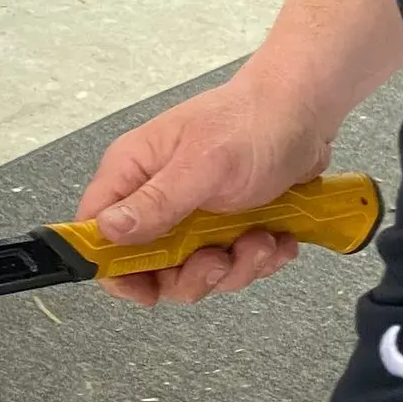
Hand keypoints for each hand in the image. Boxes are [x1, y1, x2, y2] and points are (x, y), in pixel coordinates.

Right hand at [76, 70, 334, 306]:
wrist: (306, 113)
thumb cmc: (252, 123)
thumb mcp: (202, 165)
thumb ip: (155, 202)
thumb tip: (106, 230)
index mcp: (133, 173)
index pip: (96, 232)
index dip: (115, 269)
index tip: (149, 289)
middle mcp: (155, 198)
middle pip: (150, 268)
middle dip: (194, 274)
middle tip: (221, 257)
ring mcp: (190, 217)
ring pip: (196, 274)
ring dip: (236, 267)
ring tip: (262, 238)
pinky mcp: (224, 228)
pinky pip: (231, 267)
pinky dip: (258, 259)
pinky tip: (276, 237)